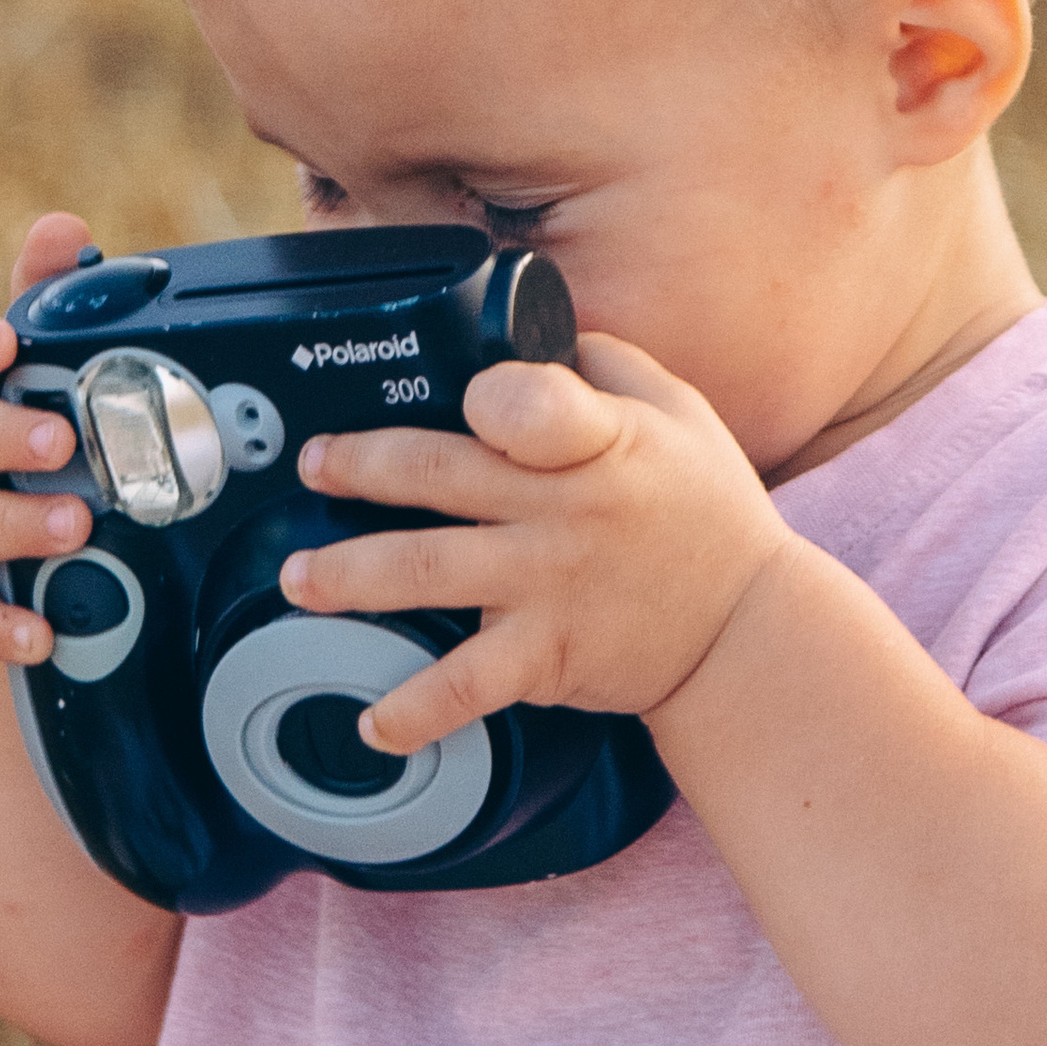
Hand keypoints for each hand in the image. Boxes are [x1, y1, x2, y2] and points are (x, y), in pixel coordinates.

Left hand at [277, 336, 794, 753]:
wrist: (748, 629)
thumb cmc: (708, 513)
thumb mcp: (678, 412)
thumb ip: (606, 362)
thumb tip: (543, 322)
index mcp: (599, 439)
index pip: (533, 404)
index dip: (489, 397)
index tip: (455, 395)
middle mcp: (564, 508)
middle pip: (440, 475)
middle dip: (360, 466)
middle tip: (314, 466)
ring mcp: (548, 585)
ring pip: (427, 571)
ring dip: (349, 575)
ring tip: (298, 580)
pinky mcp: (546, 656)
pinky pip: (466, 685)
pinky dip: (414, 710)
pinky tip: (372, 722)